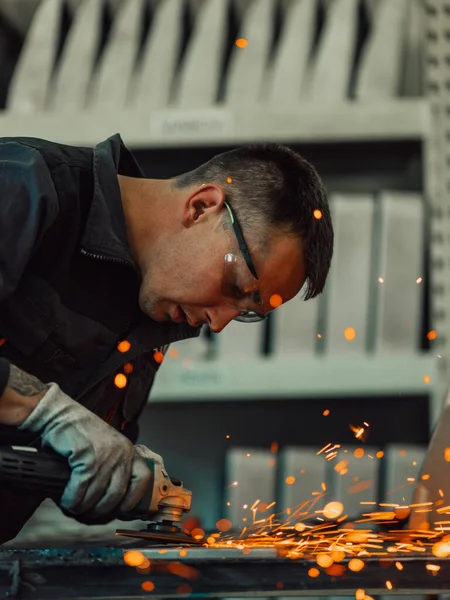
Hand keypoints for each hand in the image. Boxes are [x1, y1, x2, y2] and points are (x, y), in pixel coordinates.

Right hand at [18, 382, 152, 519]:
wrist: (60, 415)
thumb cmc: (80, 434)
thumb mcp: (105, 448)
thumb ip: (112, 468)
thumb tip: (112, 502)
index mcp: (127, 450)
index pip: (143, 479)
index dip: (134, 499)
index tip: (122, 511)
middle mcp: (120, 453)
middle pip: (117, 495)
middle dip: (101, 511)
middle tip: (88, 513)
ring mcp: (105, 455)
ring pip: (98, 497)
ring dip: (83, 507)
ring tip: (74, 506)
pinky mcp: (86, 457)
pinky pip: (80, 491)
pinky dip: (71, 500)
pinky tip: (66, 498)